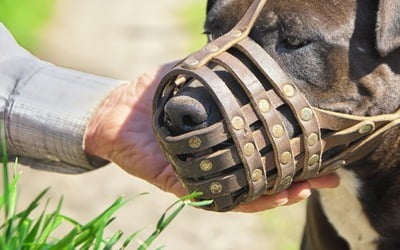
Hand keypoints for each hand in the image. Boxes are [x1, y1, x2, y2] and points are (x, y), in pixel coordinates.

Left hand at [84, 63, 339, 212]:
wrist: (112, 110)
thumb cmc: (150, 93)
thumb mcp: (187, 73)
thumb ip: (213, 68)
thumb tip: (240, 49)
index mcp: (222, 136)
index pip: (263, 146)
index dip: (291, 148)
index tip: (320, 145)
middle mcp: (217, 159)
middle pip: (261, 174)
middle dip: (296, 178)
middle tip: (326, 177)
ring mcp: (202, 175)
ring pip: (246, 193)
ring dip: (278, 193)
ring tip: (304, 189)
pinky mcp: (183, 185)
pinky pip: (217, 198)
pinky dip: (244, 200)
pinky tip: (269, 196)